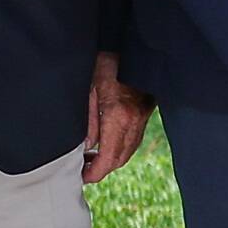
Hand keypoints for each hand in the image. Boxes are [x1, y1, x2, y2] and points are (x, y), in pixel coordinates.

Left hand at [83, 53, 151, 183]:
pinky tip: (106, 144)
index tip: (82, 176)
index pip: (107, 158)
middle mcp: (133, 122)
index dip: (94, 173)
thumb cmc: (105, 66)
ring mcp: (142, 119)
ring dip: (111, 160)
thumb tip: (85, 148)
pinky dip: (119, 148)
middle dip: (101, 170)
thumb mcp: (88, 93)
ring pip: (127, 152)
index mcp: (118, 117)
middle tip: (82, 169)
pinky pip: (132, 140)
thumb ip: (88, 124)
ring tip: (91, 157)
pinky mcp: (145, 115)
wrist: (131, 50)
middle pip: (119, 160)